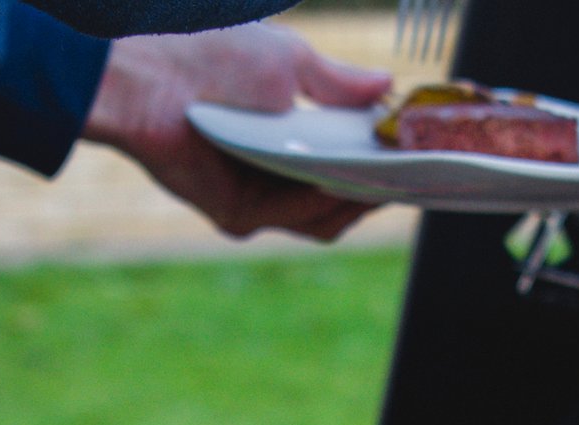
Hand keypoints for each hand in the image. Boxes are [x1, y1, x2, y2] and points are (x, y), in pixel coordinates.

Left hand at [82, 24, 393, 241]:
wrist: (151, 71)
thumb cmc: (210, 54)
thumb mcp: (292, 62)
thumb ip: (340, 84)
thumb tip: (391, 87)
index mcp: (284, 139)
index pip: (344, 164)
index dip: (383, 163)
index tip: (423, 154)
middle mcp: (270, 175)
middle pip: (340, 200)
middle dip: (383, 188)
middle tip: (427, 174)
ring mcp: (254, 199)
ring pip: (325, 216)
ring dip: (364, 198)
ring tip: (402, 178)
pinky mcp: (237, 214)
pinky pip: (297, 216)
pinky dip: (329, 200)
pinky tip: (357, 183)